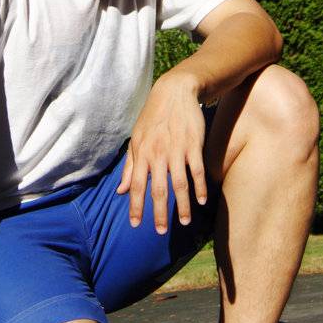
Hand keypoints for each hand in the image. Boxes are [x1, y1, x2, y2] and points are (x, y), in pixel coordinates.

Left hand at [116, 70, 207, 233]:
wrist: (175, 91)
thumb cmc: (153, 117)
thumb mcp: (136, 138)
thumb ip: (129, 167)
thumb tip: (121, 191)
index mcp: (142, 153)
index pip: (137, 185)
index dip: (136, 206)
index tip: (136, 225)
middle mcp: (158, 153)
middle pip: (158, 189)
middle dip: (159, 212)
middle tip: (161, 232)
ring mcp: (177, 150)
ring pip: (179, 183)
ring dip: (182, 205)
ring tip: (184, 222)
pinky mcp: (194, 144)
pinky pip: (197, 170)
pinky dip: (200, 187)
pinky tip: (201, 200)